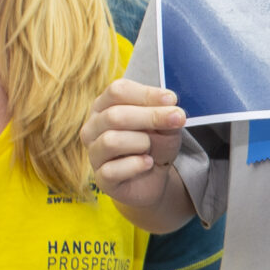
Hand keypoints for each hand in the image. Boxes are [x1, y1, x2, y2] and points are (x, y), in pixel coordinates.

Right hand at [80, 80, 186, 209]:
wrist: (155, 177)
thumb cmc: (155, 144)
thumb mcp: (166, 125)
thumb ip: (167, 114)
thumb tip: (174, 112)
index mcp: (104, 106)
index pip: (117, 91)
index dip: (146, 93)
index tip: (172, 100)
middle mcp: (93, 127)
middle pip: (114, 116)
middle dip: (150, 117)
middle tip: (177, 119)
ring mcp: (94, 153)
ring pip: (111, 141)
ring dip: (140, 142)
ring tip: (150, 148)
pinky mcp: (101, 178)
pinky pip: (112, 170)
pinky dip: (136, 165)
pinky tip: (147, 163)